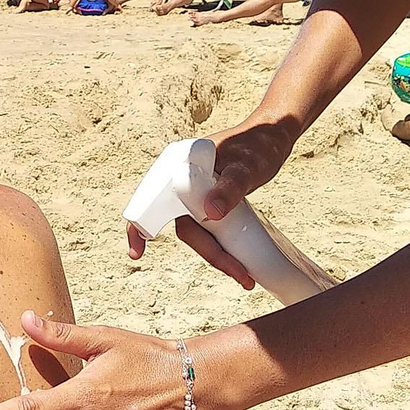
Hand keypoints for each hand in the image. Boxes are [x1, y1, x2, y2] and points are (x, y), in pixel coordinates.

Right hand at [126, 118, 296, 285]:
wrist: (273, 134)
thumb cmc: (259, 144)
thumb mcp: (247, 167)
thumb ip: (230, 188)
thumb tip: (210, 213)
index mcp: (179, 167)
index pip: (153, 201)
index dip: (140, 227)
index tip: (136, 252)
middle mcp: (183, 181)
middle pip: (185, 225)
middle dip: (209, 253)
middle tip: (239, 275)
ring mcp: (197, 192)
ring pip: (198, 230)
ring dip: (217, 254)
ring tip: (244, 274)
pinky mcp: (210, 200)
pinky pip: (208, 227)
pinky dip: (219, 245)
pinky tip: (235, 260)